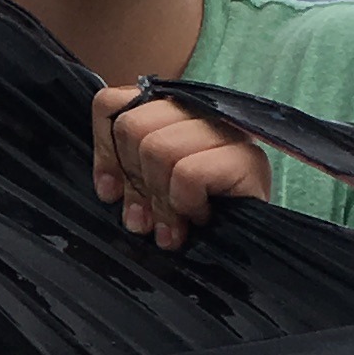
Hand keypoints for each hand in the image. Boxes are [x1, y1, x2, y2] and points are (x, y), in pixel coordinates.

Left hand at [92, 83, 272, 250]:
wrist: (247, 251)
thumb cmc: (195, 221)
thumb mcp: (150, 192)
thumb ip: (128, 176)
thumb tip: (109, 189)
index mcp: (173, 112)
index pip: (113, 103)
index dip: (105, 150)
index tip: (111, 191)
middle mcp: (202, 112)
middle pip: (133, 125)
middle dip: (135, 180)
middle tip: (149, 216)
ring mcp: (229, 132)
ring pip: (158, 147)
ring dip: (162, 197)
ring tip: (175, 224)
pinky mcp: (248, 159)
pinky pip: (189, 172)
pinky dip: (186, 201)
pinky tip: (200, 216)